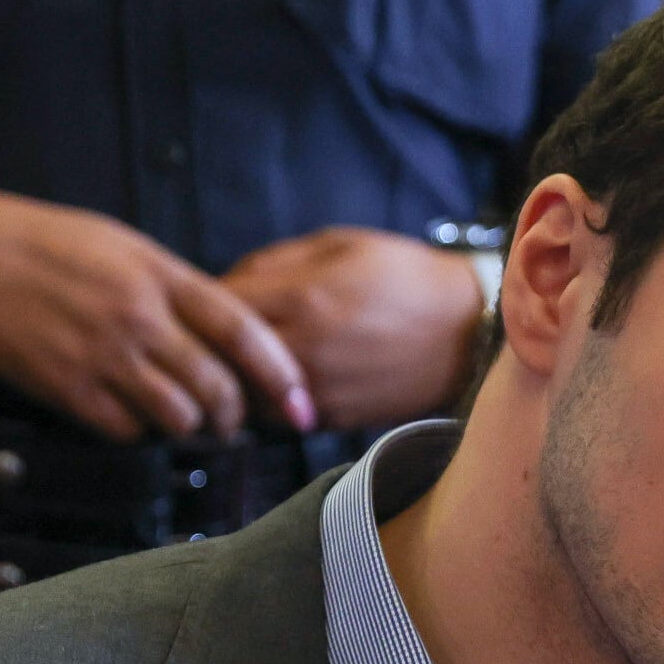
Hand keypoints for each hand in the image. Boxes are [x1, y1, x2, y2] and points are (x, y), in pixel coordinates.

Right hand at [0, 181, 313, 441]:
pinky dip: (139, 433)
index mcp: (162, 277)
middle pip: (219, 387)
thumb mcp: (126, 247)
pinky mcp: (67, 387)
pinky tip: (132, 418)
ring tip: (185, 423)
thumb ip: (177, 288)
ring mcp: (104, 355)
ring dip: (190, 428)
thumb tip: (225, 328)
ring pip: (178, 417)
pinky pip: (126, 430)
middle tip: (233, 423)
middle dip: (235, 416)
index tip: (303, 404)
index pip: (246, 334)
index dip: (283, 376)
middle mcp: (141, 318)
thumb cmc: (46, 244)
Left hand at [222, 226, 486, 431]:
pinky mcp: (333, 419)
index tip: (195, 301)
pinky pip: (275, 416)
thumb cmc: (405, 277)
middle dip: (205, 348)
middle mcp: (305, 350)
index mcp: (303, 297)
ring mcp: (319, 391)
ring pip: (241, 395)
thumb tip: (225, 284)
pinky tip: (271, 383)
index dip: (197, 304)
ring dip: (231, 382)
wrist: (469, 332)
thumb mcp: (340, 245)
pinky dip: (264, 401)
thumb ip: (274, 263)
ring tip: (232, 365)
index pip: (216, 307)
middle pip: (219, 360)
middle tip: (198, 339)